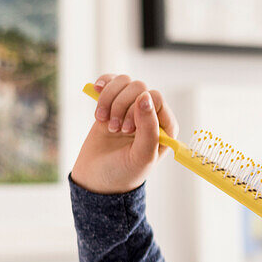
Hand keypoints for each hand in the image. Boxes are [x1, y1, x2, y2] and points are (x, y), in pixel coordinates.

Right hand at [70, 74, 179, 193]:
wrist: (97, 180)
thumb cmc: (124, 172)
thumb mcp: (141, 156)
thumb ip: (149, 128)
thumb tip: (145, 97)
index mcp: (166, 127)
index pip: (156, 99)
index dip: (138, 110)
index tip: (126, 129)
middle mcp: (151, 115)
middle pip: (139, 87)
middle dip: (121, 106)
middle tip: (114, 129)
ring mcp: (131, 108)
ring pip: (124, 82)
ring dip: (109, 99)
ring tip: (104, 121)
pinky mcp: (113, 104)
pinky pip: (111, 82)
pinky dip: (102, 87)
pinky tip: (95, 94)